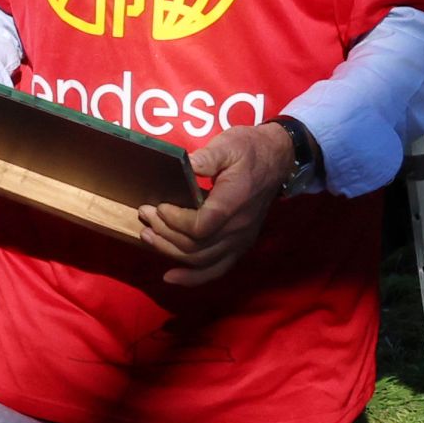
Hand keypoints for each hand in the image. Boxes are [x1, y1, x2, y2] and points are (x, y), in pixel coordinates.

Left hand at [137, 122, 292, 286]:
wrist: (277, 159)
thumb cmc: (250, 150)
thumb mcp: (228, 145)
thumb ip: (206, 158)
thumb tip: (183, 166)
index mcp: (234, 202)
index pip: (200, 226)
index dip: (175, 220)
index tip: (159, 205)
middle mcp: (239, 227)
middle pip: (196, 246)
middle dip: (165, 233)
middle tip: (145, 214)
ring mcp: (240, 240)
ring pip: (202, 260)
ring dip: (171, 252)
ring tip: (147, 236)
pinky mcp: (239, 245)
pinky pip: (217, 269)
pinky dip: (193, 278)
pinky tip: (171, 277)